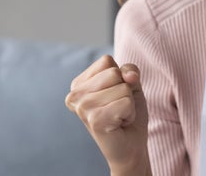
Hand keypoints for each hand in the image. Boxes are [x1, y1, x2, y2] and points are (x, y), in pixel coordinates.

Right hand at [65, 55, 149, 173]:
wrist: (130, 144)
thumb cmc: (127, 112)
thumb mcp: (130, 83)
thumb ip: (129, 70)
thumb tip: (128, 76)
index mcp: (79, 84)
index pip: (106, 61)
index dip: (120, 75)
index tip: (115, 94)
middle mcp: (75, 95)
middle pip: (114, 72)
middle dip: (125, 89)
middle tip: (118, 107)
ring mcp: (83, 108)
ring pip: (122, 87)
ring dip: (128, 103)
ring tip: (118, 115)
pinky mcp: (95, 121)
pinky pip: (126, 102)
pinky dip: (130, 113)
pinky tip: (120, 123)